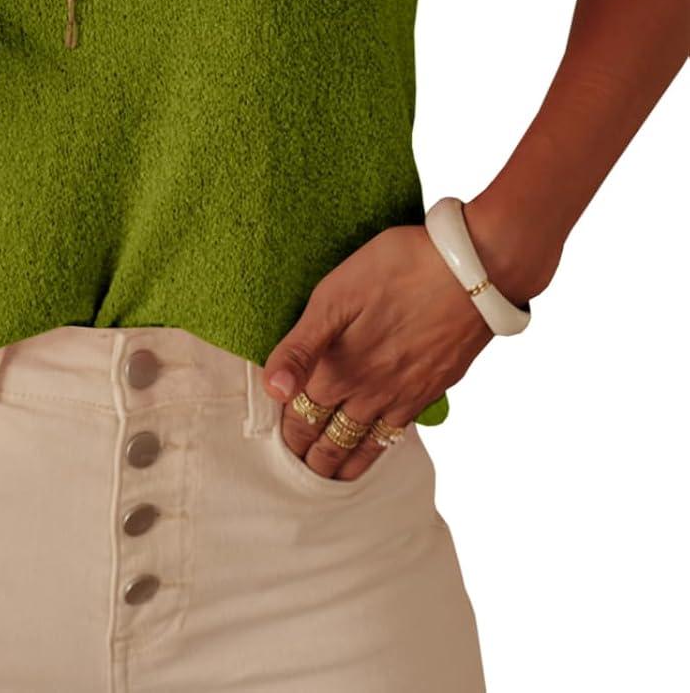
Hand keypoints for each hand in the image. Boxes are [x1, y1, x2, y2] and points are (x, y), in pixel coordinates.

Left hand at [261, 223, 492, 480]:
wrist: (472, 272)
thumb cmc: (398, 270)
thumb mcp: (335, 295)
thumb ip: (302, 346)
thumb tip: (274, 390)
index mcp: (339, 370)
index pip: (302, 415)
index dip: (287, 432)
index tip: (276, 446)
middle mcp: (370, 393)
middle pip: (332, 438)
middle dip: (311, 456)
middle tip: (296, 471)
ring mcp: (404, 395)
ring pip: (366, 444)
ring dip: (344, 464)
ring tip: (330, 478)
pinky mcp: (431, 389)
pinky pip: (398, 433)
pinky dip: (380, 449)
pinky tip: (377, 448)